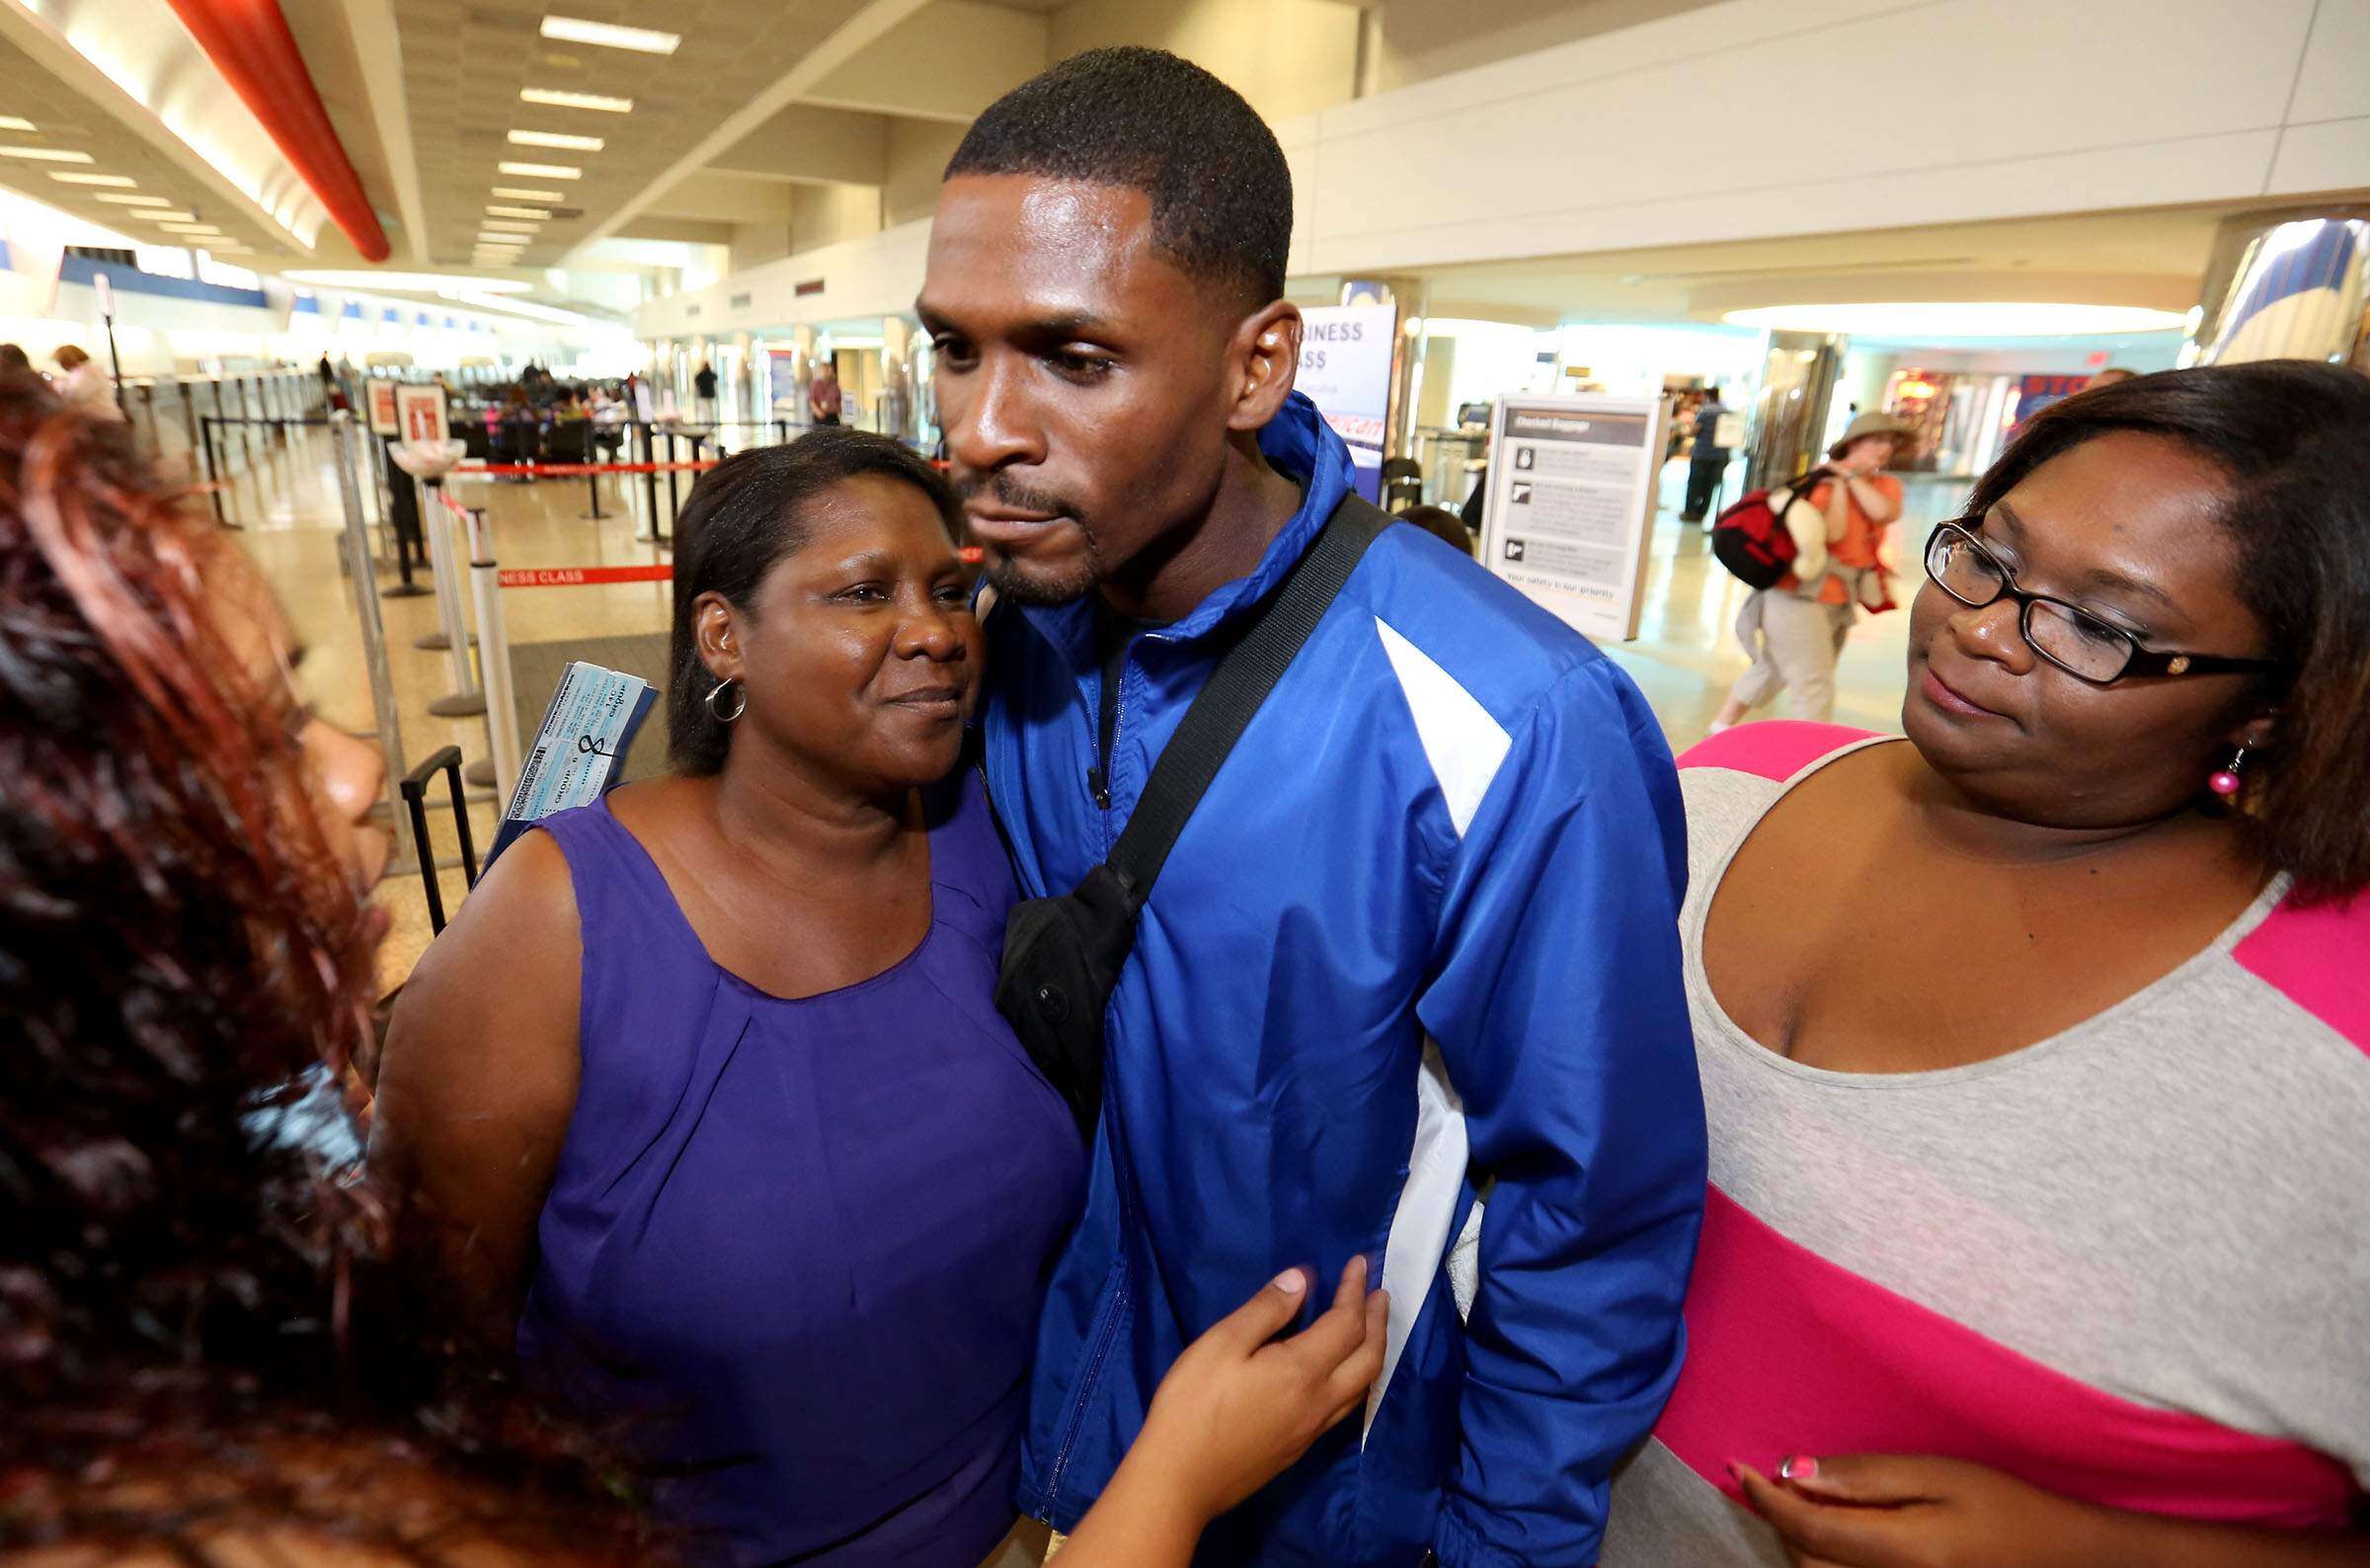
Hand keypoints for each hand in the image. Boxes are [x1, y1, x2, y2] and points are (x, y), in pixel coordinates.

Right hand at [1131, 1256, 1388, 1523]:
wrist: (1180, 1481)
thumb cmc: (1193, 1406)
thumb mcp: (1221, 1345)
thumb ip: (1265, 1310)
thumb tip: (1302, 1280)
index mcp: (1302, 1371)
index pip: (1346, 1324)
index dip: (1356, 1291)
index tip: (1359, 1263)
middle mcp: (1320, 1401)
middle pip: (1369, 1358)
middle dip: (1377, 1321)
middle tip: (1379, 1293)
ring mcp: (1312, 1429)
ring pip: (1363, 1387)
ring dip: (1373, 1351)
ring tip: (1370, 1328)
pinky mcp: (1300, 1448)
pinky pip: (1345, 1407)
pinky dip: (1357, 1378)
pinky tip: (1342, 1373)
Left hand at [1733, 1453, 2104, 1567]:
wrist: (2063, 1559)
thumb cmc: (2006, 1507)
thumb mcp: (1938, 1474)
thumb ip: (1865, 1477)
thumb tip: (1796, 1471)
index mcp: (1901, 1553)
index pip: (1807, 1529)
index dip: (1765, 1498)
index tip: (1737, 1467)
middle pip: (1805, 1561)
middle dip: (1781, 1519)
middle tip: (1772, 1478)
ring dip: (1800, 1542)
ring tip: (1804, 1501)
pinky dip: (1825, 1561)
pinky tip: (1835, 1531)